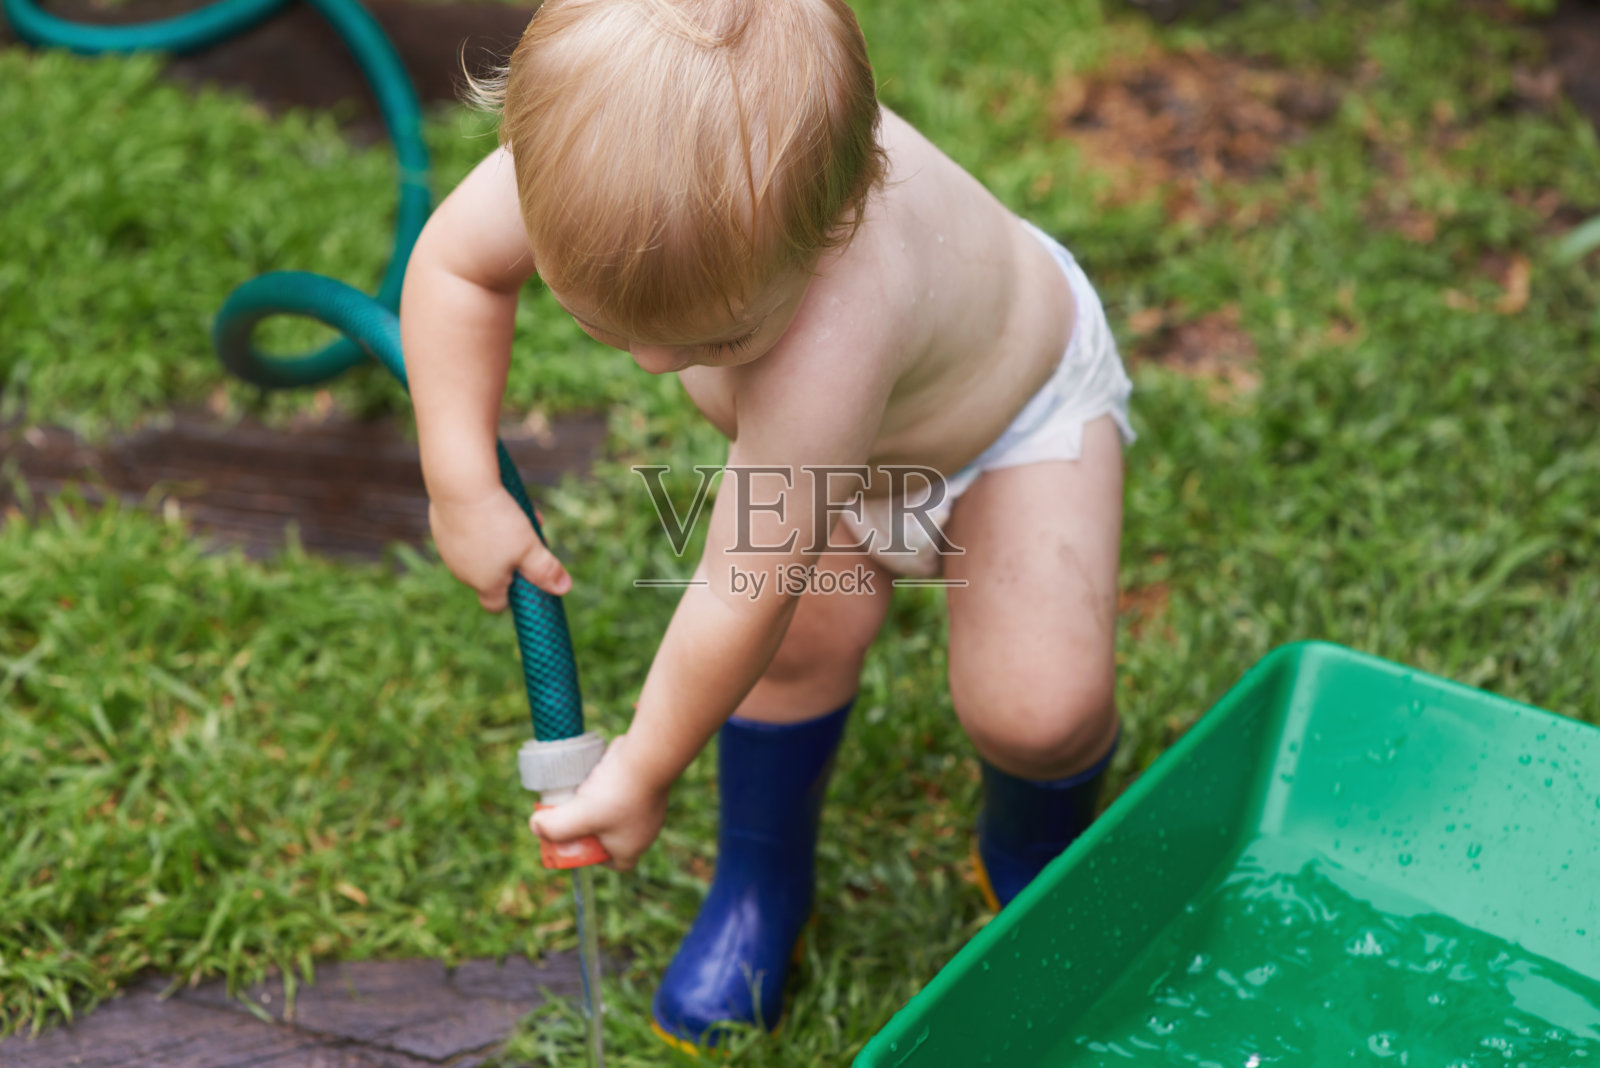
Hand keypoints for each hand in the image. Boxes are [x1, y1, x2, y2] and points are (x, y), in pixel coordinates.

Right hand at [429, 491, 571, 610]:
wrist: (459, 486)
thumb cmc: (497, 521)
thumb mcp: (530, 547)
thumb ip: (545, 570)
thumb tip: (564, 588)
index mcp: (485, 583)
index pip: (496, 605)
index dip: (513, 596)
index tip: (527, 578)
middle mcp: (463, 572)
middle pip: (492, 575)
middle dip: (514, 560)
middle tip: (530, 539)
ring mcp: (449, 551)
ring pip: (482, 550)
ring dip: (501, 539)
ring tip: (519, 515)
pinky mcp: (442, 529)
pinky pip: (467, 532)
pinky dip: (482, 523)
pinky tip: (494, 504)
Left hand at [530, 733, 669, 871]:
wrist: (647, 757)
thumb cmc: (617, 794)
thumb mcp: (579, 815)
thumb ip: (555, 826)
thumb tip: (535, 827)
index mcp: (632, 847)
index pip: (617, 863)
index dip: (598, 857)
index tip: (581, 842)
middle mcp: (644, 831)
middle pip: (614, 836)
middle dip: (592, 827)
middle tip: (574, 815)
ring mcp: (649, 807)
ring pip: (619, 812)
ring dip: (601, 804)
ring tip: (584, 792)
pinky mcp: (648, 786)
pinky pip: (626, 791)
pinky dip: (612, 786)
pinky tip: (598, 776)